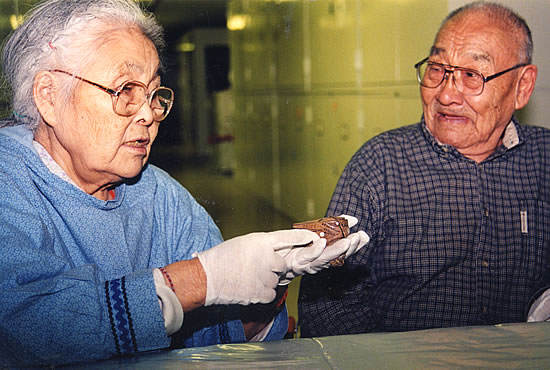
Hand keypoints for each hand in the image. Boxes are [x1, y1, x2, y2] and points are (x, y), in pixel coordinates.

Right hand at [194, 229, 318, 305]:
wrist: (207, 278)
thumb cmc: (222, 258)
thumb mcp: (245, 243)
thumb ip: (264, 245)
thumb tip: (278, 251)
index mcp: (261, 241)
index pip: (288, 237)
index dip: (302, 238)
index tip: (315, 238)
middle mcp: (267, 257)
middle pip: (282, 264)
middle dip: (273, 267)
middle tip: (253, 267)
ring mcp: (266, 276)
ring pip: (277, 279)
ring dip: (266, 280)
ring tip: (246, 277)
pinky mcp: (264, 292)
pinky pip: (271, 292)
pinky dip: (262, 292)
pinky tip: (247, 287)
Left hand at [276, 214, 368, 284]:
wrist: (272, 262)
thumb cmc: (291, 248)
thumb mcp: (312, 236)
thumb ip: (330, 228)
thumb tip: (352, 220)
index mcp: (324, 255)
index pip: (343, 249)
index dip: (354, 244)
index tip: (364, 235)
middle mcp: (318, 261)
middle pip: (337, 256)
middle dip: (350, 247)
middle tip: (360, 238)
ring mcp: (308, 263)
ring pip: (325, 258)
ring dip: (337, 250)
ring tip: (348, 241)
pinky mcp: (296, 263)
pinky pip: (308, 257)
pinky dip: (316, 250)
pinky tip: (322, 243)